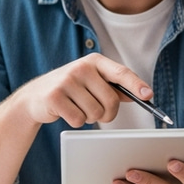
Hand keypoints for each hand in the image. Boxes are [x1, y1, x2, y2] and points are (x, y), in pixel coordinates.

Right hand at [13, 53, 152, 127]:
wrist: (35, 97)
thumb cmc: (70, 90)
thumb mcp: (92, 83)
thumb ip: (115, 87)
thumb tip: (142, 94)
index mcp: (95, 62)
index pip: (121, 73)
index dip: (136, 85)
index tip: (148, 95)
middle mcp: (81, 67)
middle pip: (111, 100)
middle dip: (108, 113)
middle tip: (98, 112)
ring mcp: (67, 80)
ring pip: (95, 112)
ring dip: (90, 118)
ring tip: (78, 108)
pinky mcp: (55, 96)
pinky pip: (79, 119)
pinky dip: (77, 121)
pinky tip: (67, 112)